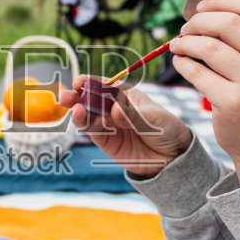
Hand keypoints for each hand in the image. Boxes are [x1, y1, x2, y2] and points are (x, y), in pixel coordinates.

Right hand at [60, 78, 191, 175]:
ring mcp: (109, 125)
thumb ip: (132, 115)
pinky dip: (86, 125)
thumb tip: (114, 110)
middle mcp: (114, 108)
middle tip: (66, 96)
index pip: (105, 85)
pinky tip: (82, 119)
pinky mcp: (107, 142)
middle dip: (77, 96)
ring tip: (75, 110)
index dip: (90, 82)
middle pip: (91, 100)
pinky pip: (93, 132)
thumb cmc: (167, 129)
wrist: (174, 157)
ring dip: (78, 112)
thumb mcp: (153, 119)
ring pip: (88, 115)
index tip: (80, 82)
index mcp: (126, 94)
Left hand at [167, 0, 239, 184]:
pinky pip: (198, 72)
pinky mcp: (234, 102)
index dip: (221, 1)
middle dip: (198, 21)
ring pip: (209, 46)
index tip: (201, 7)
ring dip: (186, 42)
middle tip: (185, 29)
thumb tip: (206, 9)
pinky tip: (181, 63)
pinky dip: (183, 63)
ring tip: (178, 46)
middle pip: (228, 22)